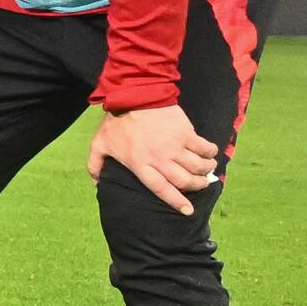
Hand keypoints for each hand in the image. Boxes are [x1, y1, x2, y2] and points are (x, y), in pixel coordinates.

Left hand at [87, 101, 223, 216]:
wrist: (135, 94)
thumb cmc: (117, 120)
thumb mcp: (100, 143)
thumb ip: (95, 164)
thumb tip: (97, 183)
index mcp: (140, 164)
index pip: (161, 189)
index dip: (176, 202)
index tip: (188, 211)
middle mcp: (159, 159)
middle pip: (184, 181)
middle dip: (196, 186)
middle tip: (200, 184)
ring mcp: (174, 146)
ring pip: (197, 166)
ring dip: (206, 170)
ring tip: (207, 170)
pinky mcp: (186, 132)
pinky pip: (204, 147)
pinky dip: (210, 152)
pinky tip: (211, 153)